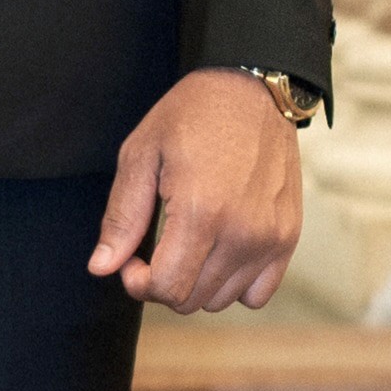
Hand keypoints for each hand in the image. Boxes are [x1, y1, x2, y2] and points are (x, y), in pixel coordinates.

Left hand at [90, 69, 302, 313]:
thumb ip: (122, 217)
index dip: (138, 283)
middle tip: (153, 250)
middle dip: (161, 284)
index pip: (166, 288)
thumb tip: (102, 268)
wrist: (253, 89)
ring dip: (194, 283)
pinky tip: (217, 254)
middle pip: (191, 300)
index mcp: (201, 212)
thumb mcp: (141, 154)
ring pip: (220, 300)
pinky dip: (234, 285)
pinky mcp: (288, 237)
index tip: (132, 259)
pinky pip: (258, 294)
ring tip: (186, 245)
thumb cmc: (192, 115)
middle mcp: (242, 233)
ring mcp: (270, 238)